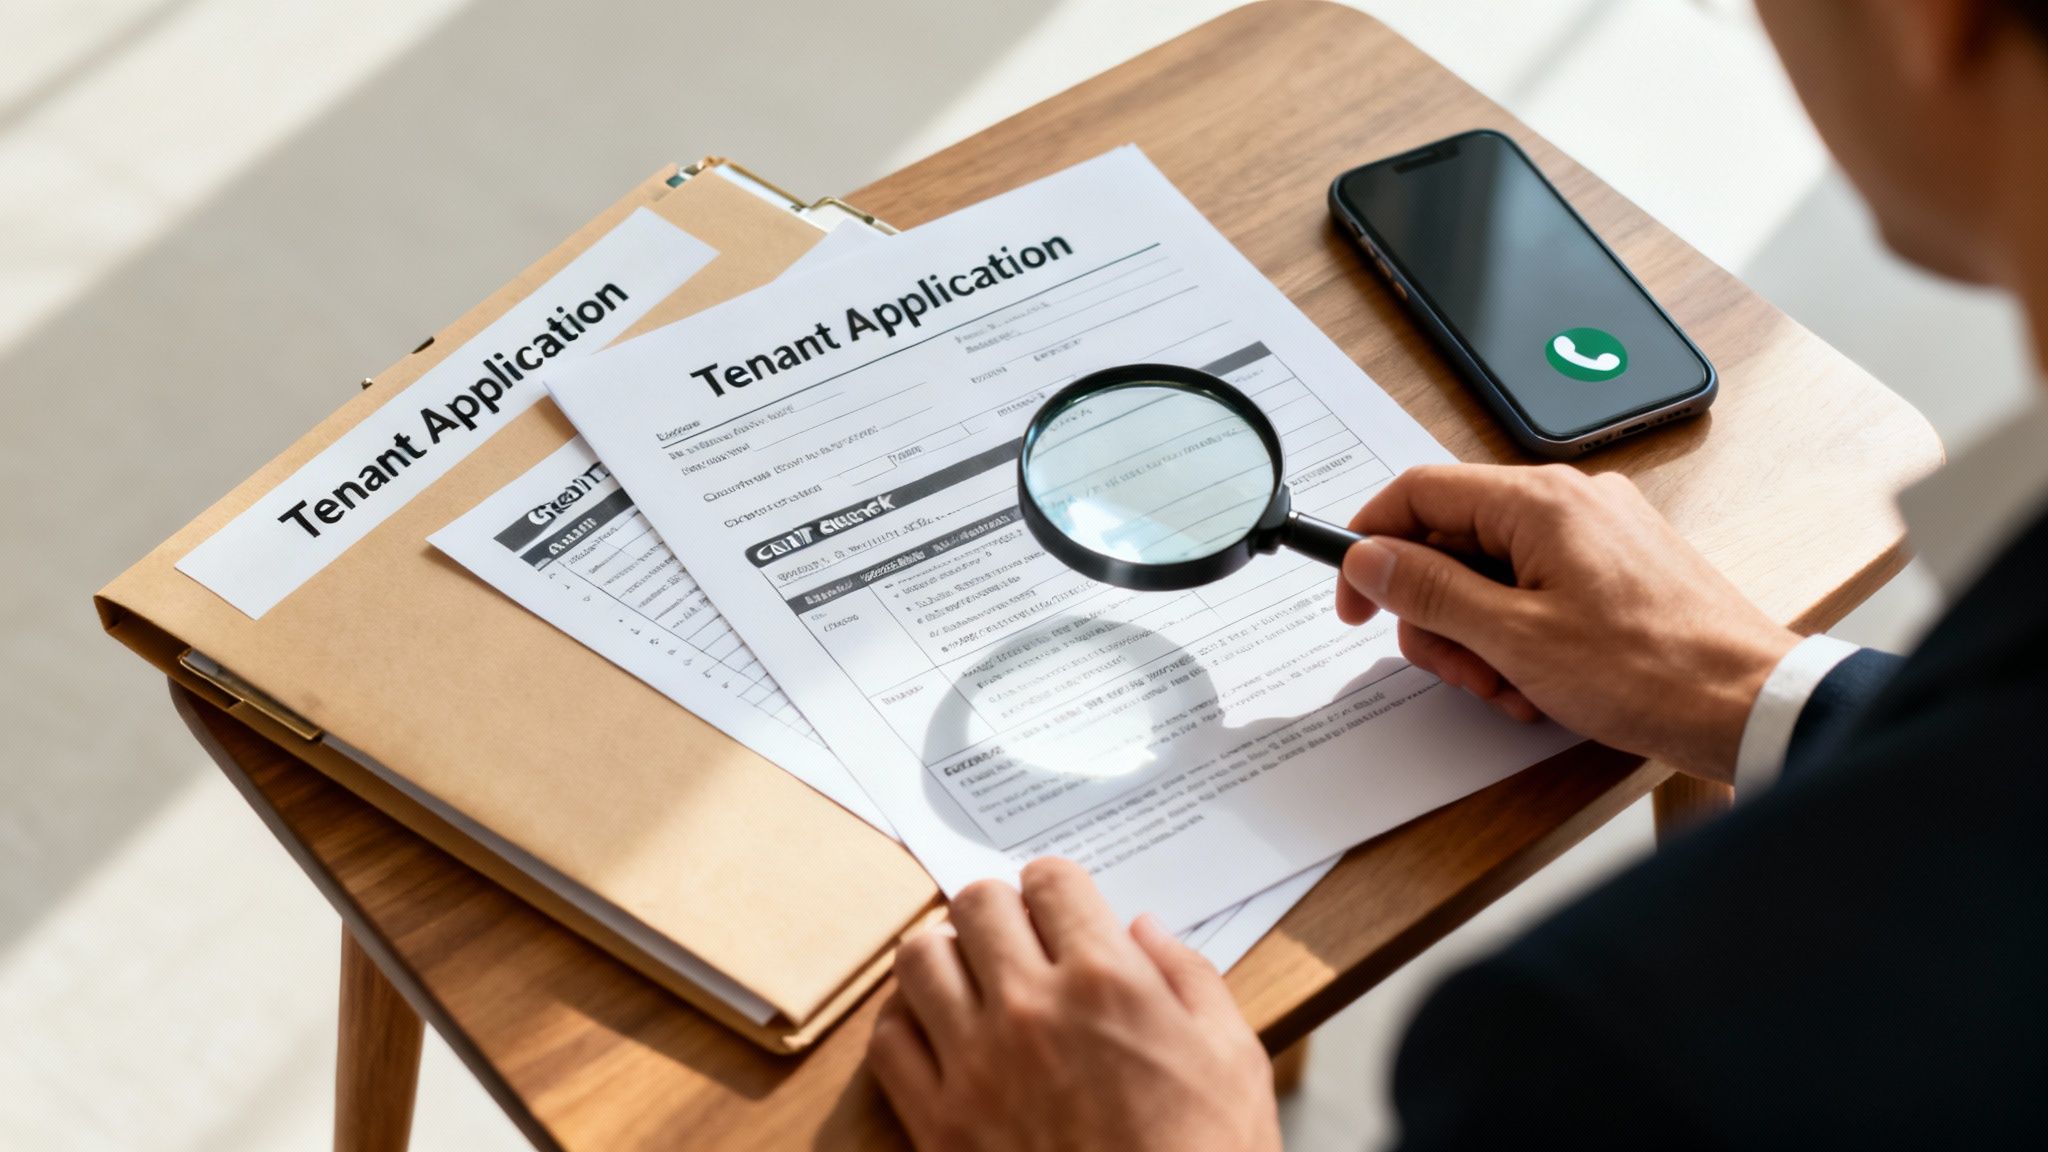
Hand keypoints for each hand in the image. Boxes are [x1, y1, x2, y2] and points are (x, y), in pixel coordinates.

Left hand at [867, 858, 1281, 1151]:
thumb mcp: (1235, 1058)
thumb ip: (1189, 978)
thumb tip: (1143, 930)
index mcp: (1106, 982)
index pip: (1050, 880)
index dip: (1058, 889)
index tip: (1062, 911)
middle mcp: (1030, 1009)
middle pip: (976, 904)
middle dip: (999, 912)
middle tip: (1017, 940)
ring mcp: (974, 1066)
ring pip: (918, 959)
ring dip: (945, 958)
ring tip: (970, 980)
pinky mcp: (938, 1124)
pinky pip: (888, 1042)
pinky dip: (907, 1027)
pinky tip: (939, 1037)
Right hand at [1334, 463, 1798, 782]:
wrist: (1750, 703)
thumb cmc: (1652, 671)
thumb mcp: (1513, 638)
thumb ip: (1430, 591)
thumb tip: (1368, 557)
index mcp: (1539, 501)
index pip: (1417, 492)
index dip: (1368, 545)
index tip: (1354, 599)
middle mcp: (1569, 501)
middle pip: (1452, 540)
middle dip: (1438, 614)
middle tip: (1457, 670)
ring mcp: (1597, 532)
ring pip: (1492, 572)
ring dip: (1481, 637)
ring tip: (1512, 688)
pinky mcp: (1615, 566)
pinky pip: (1536, 588)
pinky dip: (1521, 636)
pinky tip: (1541, 684)